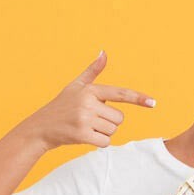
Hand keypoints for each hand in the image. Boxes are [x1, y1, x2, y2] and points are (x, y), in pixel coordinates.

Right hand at [23, 50, 156, 151]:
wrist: (40, 128)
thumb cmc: (61, 106)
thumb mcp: (76, 86)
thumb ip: (92, 71)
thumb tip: (104, 52)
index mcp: (90, 90)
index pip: (120, 94)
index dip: (138, 98)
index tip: (153, 103)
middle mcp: (88, 103)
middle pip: (119, 118)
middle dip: (109, 121)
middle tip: (90, 119)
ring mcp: (84, 119)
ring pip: (113, 130)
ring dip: (103, 132)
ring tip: (85, 126)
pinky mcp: (82, 135)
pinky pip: (105, 142)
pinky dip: (98, 142)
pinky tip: (84, 136)